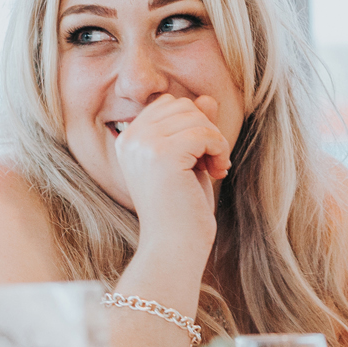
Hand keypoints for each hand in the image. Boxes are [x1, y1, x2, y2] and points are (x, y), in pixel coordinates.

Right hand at [115, 94, 231, 249]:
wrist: (173, 247)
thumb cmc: (182, 210)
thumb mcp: (189, 162)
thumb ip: (194, 129)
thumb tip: (207, 99)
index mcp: (128, 140)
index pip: (168, 104)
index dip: (193, 123)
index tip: (202, 155)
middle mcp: (130, 139)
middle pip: (182, 105)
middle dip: (205, 129)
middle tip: (212, 163)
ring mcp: (143, 145)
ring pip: (195, 116)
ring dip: (215, 140)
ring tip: (215, 169)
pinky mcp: (162, 155)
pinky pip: (204, 133)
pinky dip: (219, 149)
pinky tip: (217, 171)